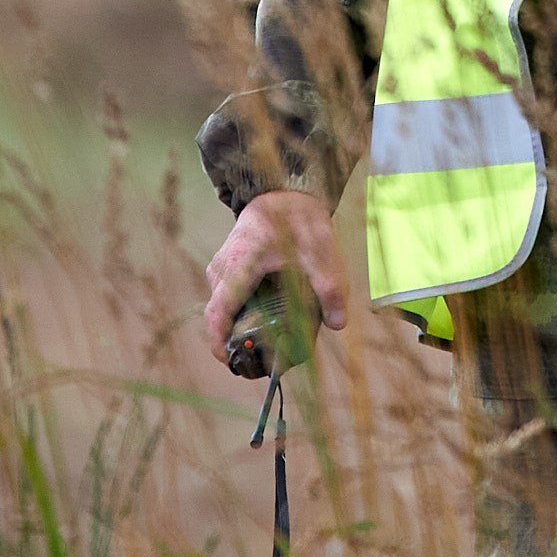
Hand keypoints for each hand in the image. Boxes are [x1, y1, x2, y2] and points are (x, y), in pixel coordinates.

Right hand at [203, 188, 347, 358]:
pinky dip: (245, 313)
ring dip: (243, 326)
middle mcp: (222, 270)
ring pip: (225, 308)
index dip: (219, 343)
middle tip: (267, 360)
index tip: (232, 363)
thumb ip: (330, 286)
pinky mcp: (227, 270)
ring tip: (273, 342)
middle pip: (222, 316)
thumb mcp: (320, 250)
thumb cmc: (297, 219)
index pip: (217, 312)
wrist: (283, 193)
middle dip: (239, 341)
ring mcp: (221, 269)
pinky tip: (271, 319)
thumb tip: (338, 323)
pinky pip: (230, 299)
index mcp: (239, 265)